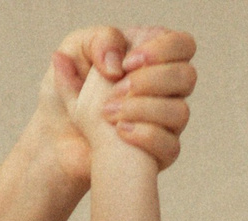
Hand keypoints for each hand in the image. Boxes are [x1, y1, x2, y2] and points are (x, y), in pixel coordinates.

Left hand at [35, 25, 198, 184]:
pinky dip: (144, 135)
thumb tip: (118, 65)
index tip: (126, 63)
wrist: (61, 136)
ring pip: (180, 111)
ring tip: (109, 112)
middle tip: (118, 88)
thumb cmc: (73, 90)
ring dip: (143, 109)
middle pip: (187, 76)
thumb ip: (100, 41)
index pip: (182, 45)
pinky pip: (170, 145)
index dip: (161, 50)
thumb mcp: (77, 52)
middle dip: (151, 80)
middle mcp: (167, 89)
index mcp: (152, 57)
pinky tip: (120, 131)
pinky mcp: (162, 152)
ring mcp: (168, 122)